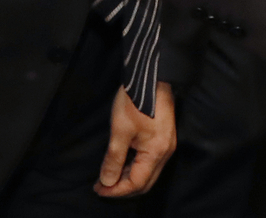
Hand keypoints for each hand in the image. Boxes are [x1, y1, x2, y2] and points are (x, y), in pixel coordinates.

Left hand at [95, 82, 175, 197]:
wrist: (152, 76)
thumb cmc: (134, 103)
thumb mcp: (119, 131)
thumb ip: (113, 159)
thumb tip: (107, 182)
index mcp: (156, 153)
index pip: (136, 183)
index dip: (116, 190)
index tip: (98, 188)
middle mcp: (165, 153)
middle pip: (145, 182)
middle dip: (122, 187)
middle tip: (101, 186)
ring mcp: (167, 145)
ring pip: (148, 172)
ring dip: (128, 177)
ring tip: (108, 175)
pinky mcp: (164, 138)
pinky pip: (150, 161)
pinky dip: (135, 166)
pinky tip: (121, 162)